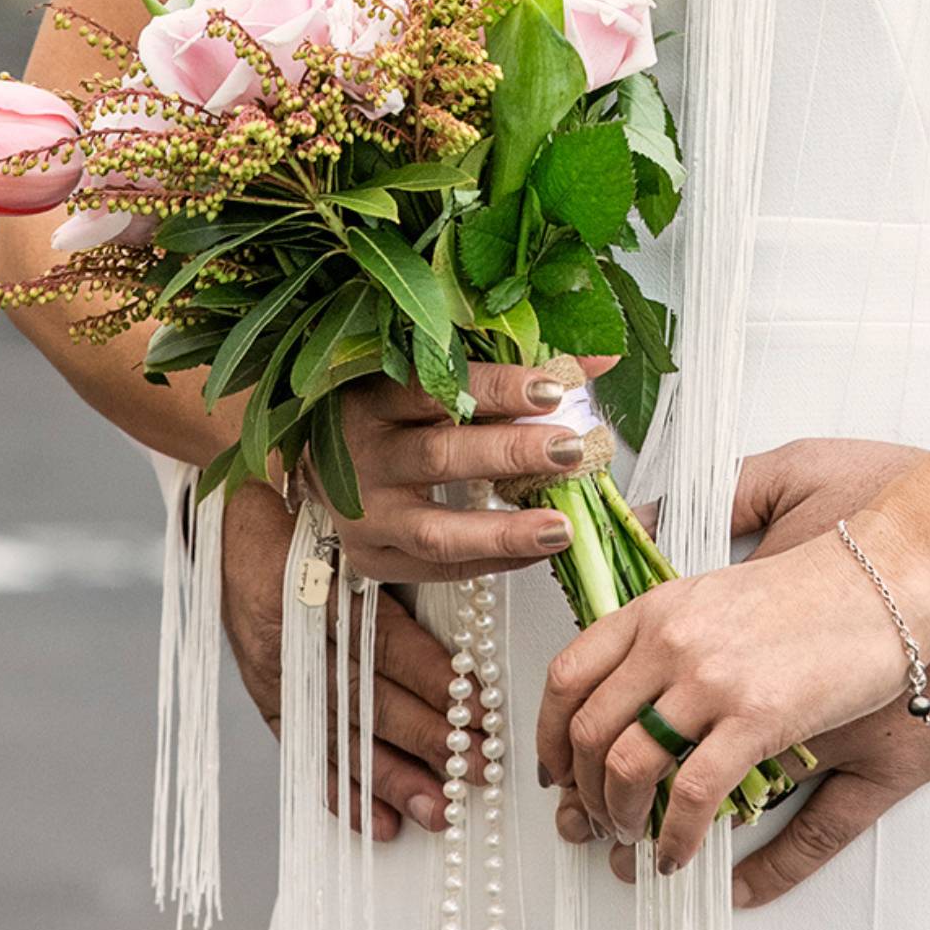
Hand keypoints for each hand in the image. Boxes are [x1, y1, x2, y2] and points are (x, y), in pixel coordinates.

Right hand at [221, 478, 473, 839]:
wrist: (228, 522)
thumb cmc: (304, 517)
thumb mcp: (352, 528)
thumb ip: (399, 569)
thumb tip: (468, 611)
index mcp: (319, 588)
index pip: (386, 644)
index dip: (435, 680)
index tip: (481, 706)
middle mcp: (294, 639)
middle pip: (369, 700)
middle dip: (430, 738)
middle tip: (480, 766)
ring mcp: (276, 676)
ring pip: (341, 739)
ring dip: (394, 779)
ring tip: (441, 809)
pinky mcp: (268, 699)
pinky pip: (308, 754)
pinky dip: (344, 792)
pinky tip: (380, 823)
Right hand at [315, 354, 619, 582]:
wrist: (331, 461)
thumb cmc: (395, 411)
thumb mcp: (437, 376)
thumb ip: (514, 367)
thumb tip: (599, 359)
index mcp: (372, 398)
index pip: (434, 388)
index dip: (496, 388)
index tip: (552, 388)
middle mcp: (362, 458)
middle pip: (439, 457)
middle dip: (511, 453)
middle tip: (569, 449)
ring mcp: (364, 515)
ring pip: (437, 531)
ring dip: (506, 530)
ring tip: (560, 527)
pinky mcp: (373, 559)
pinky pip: (440, 570)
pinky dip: (495, 561)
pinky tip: (538, 550)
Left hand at [551, 440, 929, 897]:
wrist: (894, 570)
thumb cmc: (827, 571)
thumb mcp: (729, 566)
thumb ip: (677, 605)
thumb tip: (639, 648)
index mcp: (662, 603)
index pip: (567, 673)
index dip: (549, 735)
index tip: (556, 770)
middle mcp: (673, 637)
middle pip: (586, 730)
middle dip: (584, 792)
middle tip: (600, 822)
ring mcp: (712, 677)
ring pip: (626, 767)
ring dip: (622, 821)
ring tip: (638, 844)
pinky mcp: (758, 716)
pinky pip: (692, 795)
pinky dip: (676, 837)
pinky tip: (682, 854)